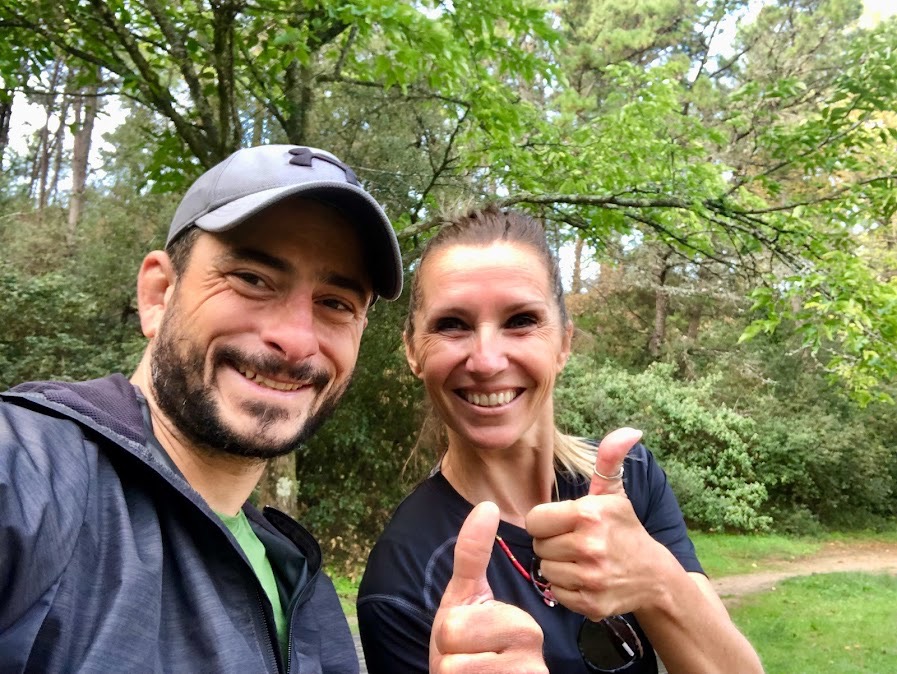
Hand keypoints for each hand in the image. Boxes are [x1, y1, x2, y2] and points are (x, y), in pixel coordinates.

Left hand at [430, 501, 547, 673]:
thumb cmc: (468, 650)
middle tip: (468, 662)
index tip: (470, 643)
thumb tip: (487, 505)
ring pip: (453, 669)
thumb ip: (472, 556)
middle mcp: (533, 653)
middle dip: (449, 656)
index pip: (452, 623)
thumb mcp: (465, 599)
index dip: (448, 637)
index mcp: (523, 623)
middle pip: (452, 639)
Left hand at [526, 428, 659, 619]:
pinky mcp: (591, 603)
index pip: (535, 519)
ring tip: (580, 560)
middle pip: (539, 545)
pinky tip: (584, 578)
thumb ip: (610, 459)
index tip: (562, 523)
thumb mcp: (615, 493)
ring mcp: (591, 578)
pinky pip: (556, 592)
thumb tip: (630, 431)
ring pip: (545, 569)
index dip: (545, 521)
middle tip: (574, 542)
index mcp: (589, 514)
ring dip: (558, 565)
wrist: (654, 575)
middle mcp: (589, 546)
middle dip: (552, 542)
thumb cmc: (624, 529)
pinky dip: (566, 587)